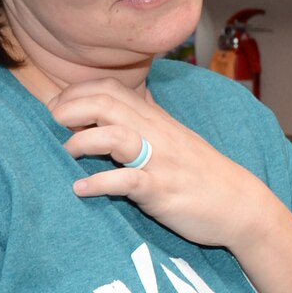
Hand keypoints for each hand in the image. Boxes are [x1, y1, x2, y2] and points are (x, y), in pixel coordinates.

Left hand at [50, 79, 271, 247]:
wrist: (240, 203)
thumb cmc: (202, 173)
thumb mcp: (172, 139)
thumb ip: (144, 123)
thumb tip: (113, 111)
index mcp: (154, 119)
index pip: (108, 88)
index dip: (74, 93)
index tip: (56, 111)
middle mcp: (155, 133)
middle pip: (104, 103)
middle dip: (68, 111)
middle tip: (52, 128)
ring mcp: (159, 162)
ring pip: (114, 136)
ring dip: (81, 142)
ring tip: (66, 154)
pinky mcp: (163, 191)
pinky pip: (127, 182)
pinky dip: (99, 184)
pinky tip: (81, 190)